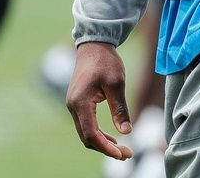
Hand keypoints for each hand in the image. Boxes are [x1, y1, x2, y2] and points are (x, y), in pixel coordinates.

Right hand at [65, 42, 133, 160]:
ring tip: (122, 149)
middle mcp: (73, 106)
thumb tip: (127, 132)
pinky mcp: (77, 103)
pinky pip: (86, 124)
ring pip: (85, 132)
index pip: (91, 134)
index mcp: (81, 102)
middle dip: (106, 148)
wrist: (94, 44)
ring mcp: (73, 105)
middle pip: (86, 137)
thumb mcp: (116, 84)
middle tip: (127, 154)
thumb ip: (120, 109)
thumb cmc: (106, 61)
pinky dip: (98, 133)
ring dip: (102, 142)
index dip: (105, 147)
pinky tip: (112, 137)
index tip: (121, 154)